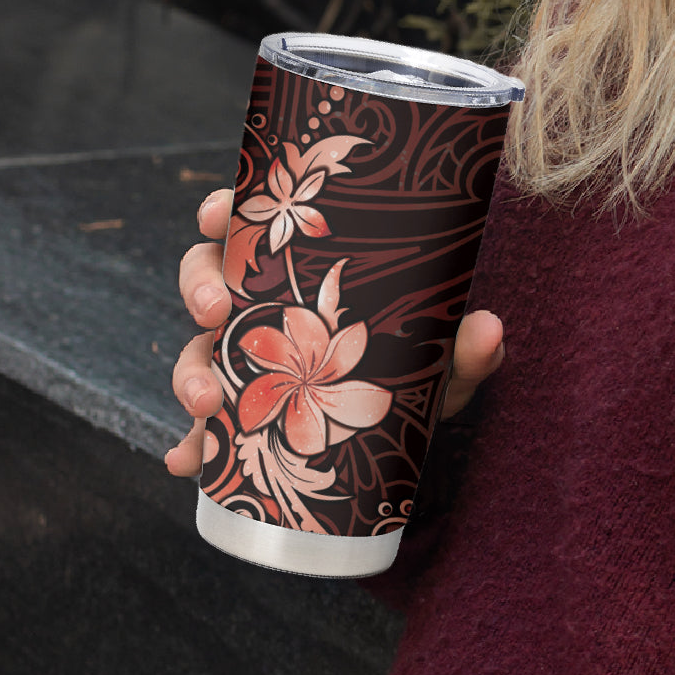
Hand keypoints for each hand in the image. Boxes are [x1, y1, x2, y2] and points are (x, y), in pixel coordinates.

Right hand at [163, 188, 503, 475]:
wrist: (414, 431)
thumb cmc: (422, 370)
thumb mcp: (446, 358)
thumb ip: (467, 346)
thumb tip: (488, 329)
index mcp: (303, 270)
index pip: (253, 226)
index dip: (223, 211)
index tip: (217, 213)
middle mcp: (266, 308)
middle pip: (207, 279)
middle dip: (199, 289)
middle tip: (216, 311)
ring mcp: (249, 363)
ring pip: (198, 351)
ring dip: (189, 372)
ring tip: (205, 402)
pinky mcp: (244, 418)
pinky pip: (204, 430)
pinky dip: (190, 446)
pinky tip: (187, 462)